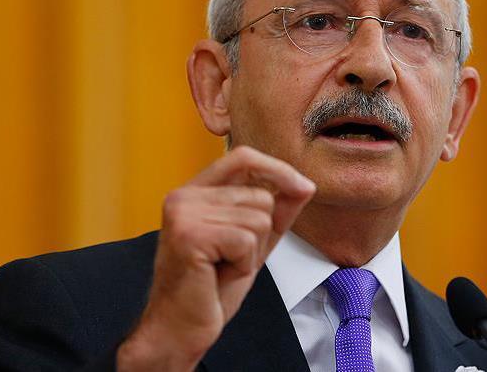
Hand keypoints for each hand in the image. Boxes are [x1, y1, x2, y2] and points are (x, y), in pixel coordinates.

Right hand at [116, 146, 315, 370]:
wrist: (181, 329)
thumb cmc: (210, 289)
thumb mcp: (253, 243)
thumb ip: (277, 211)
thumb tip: (305, 185)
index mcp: (195, 192)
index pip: (242, 157)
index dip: (277, 168)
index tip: (303, 187)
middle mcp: (184, 196)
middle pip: (260, 195)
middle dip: (260, 234)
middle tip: (229, 259)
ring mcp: (183, 214)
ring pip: (258, 218)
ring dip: (251, 253)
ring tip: (222, 267)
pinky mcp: (189, 236)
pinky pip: (246, 240)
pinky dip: (243, 265)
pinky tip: (219, 275)